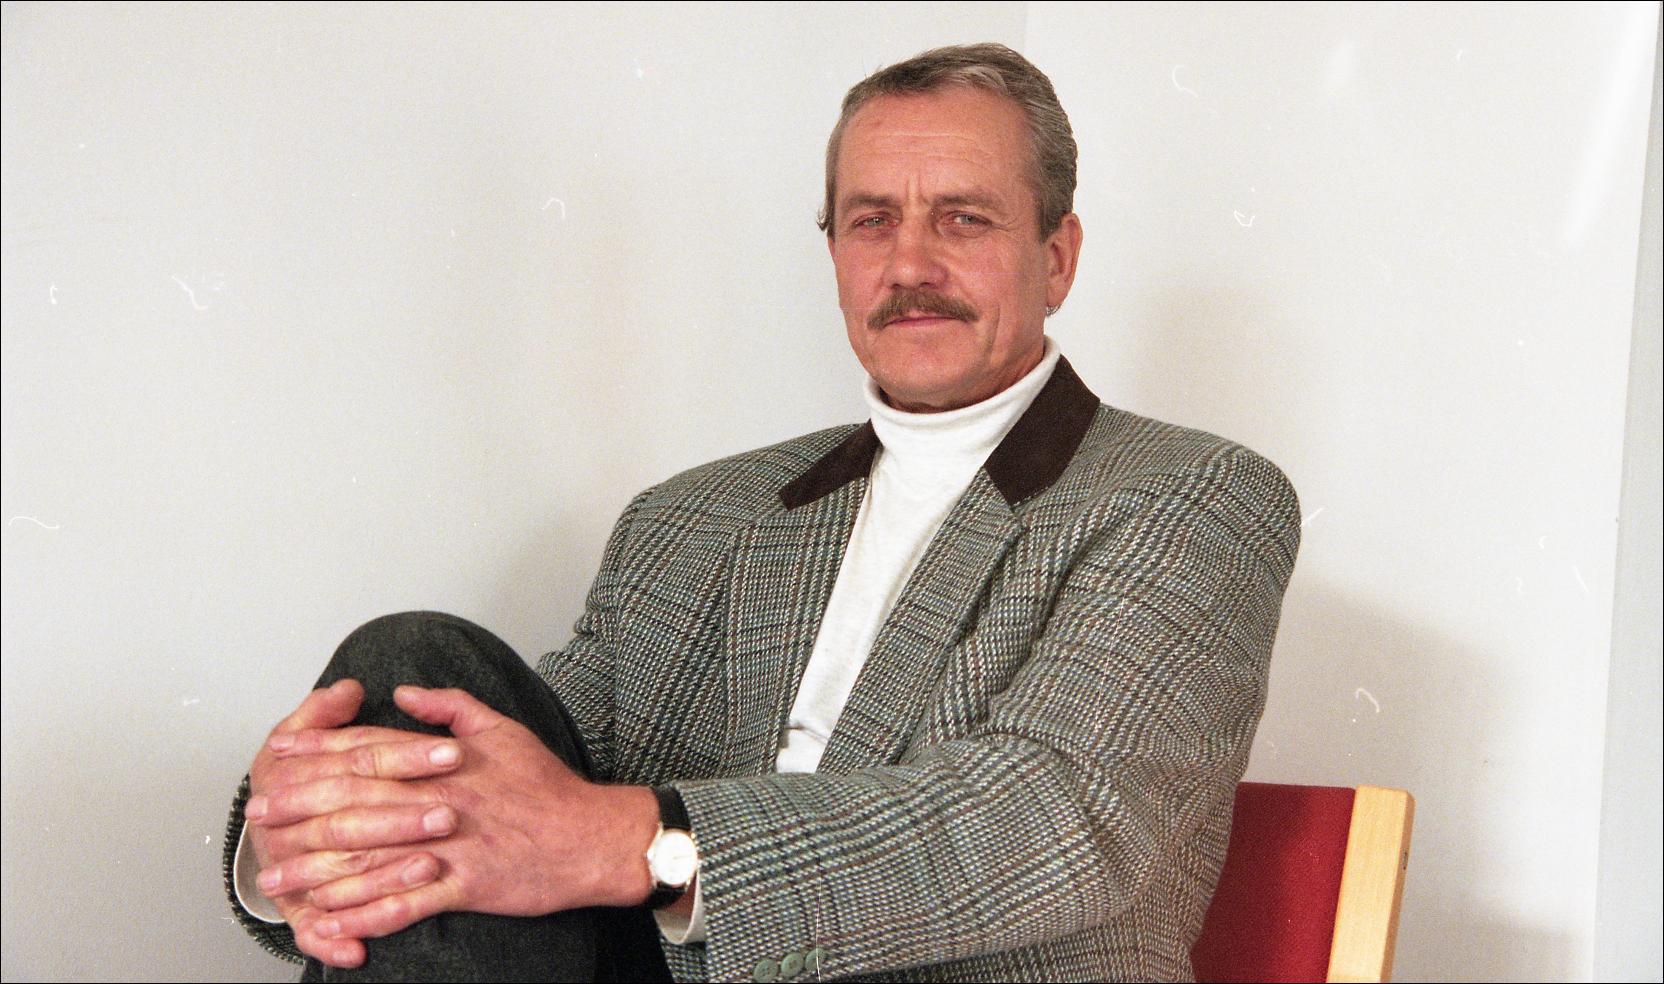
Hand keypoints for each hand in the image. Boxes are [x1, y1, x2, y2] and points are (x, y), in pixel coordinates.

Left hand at [251, 685, 661, 955]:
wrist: (592, 836)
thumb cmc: (547, 784)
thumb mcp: (503, 729)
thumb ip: (451, 706)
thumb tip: (405, 691)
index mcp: (444, 760)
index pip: (368, 750)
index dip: (317, 754)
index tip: (277, 758)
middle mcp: (439, 799)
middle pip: (354, 801)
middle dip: (299, 809)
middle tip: (256, 818)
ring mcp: (449, 846)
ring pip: (370, 857)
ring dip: (317, 870)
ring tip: (276, 880)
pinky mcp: (464, 886)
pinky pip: (404, 904)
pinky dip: (363, 914)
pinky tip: (330, 920)